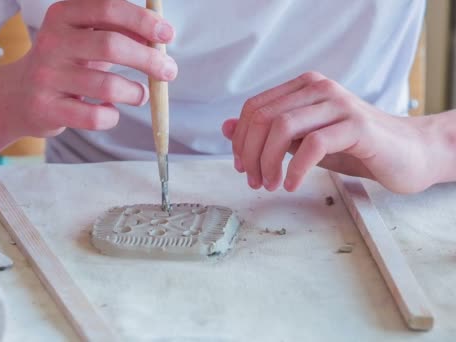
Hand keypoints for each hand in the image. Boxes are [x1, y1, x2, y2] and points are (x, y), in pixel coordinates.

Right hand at [10, 0, 176, 135]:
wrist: (17, 97)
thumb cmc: (64, 64)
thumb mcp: (84, 39)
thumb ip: (118, 32)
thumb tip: (159, 38)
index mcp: (62, 16)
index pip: (108, 8)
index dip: (142, 20)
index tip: (166, 34)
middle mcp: (51, 43)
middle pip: (111, 46)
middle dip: (149, 59)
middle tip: (169, 71)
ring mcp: (47, 77)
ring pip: (107, 85)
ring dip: (135, 92)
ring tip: (140, 94)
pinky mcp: (47, 109)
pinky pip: (95, 116)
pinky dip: (112, 116)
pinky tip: (110, 110)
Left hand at [222, 72, 434, 193]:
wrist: (407, 153)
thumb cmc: (352, 147)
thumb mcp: (302, 140)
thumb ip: (268, 133)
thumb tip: (226, 128)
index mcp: (303, 87)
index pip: (255, 107)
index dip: (241, 139)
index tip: (242, 166)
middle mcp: (319, 88)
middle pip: (264, 116)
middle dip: (250, 153)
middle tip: (253, 180)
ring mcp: (339, 104)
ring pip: (283, 127)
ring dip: (268, 161)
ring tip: (270, 184)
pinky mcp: (357, 126)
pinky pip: (314, 144)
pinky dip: (295, 168)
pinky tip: (290, 184)